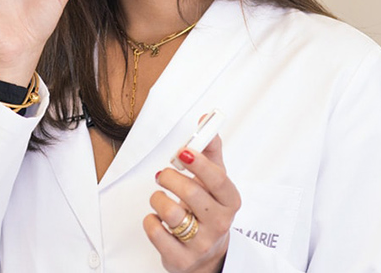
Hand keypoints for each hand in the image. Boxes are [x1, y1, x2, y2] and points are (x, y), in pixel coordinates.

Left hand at [146, 134, 240, 272]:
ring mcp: (201, 243)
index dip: (199, 163)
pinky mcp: (181, 259)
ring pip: (171, 213)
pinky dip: (150, 221)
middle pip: (192, 193)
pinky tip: (157, 218)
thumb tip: (205, 121)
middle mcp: (219, 223)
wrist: (207, 254)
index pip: (218, 179)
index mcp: (230, 201)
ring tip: (160, 197)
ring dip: (157, 199)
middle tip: (163, 175)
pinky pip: (156, 232)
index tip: (183, 151)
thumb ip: (210, 151)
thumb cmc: (209, 211)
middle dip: (170, 178)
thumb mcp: (215, 182)